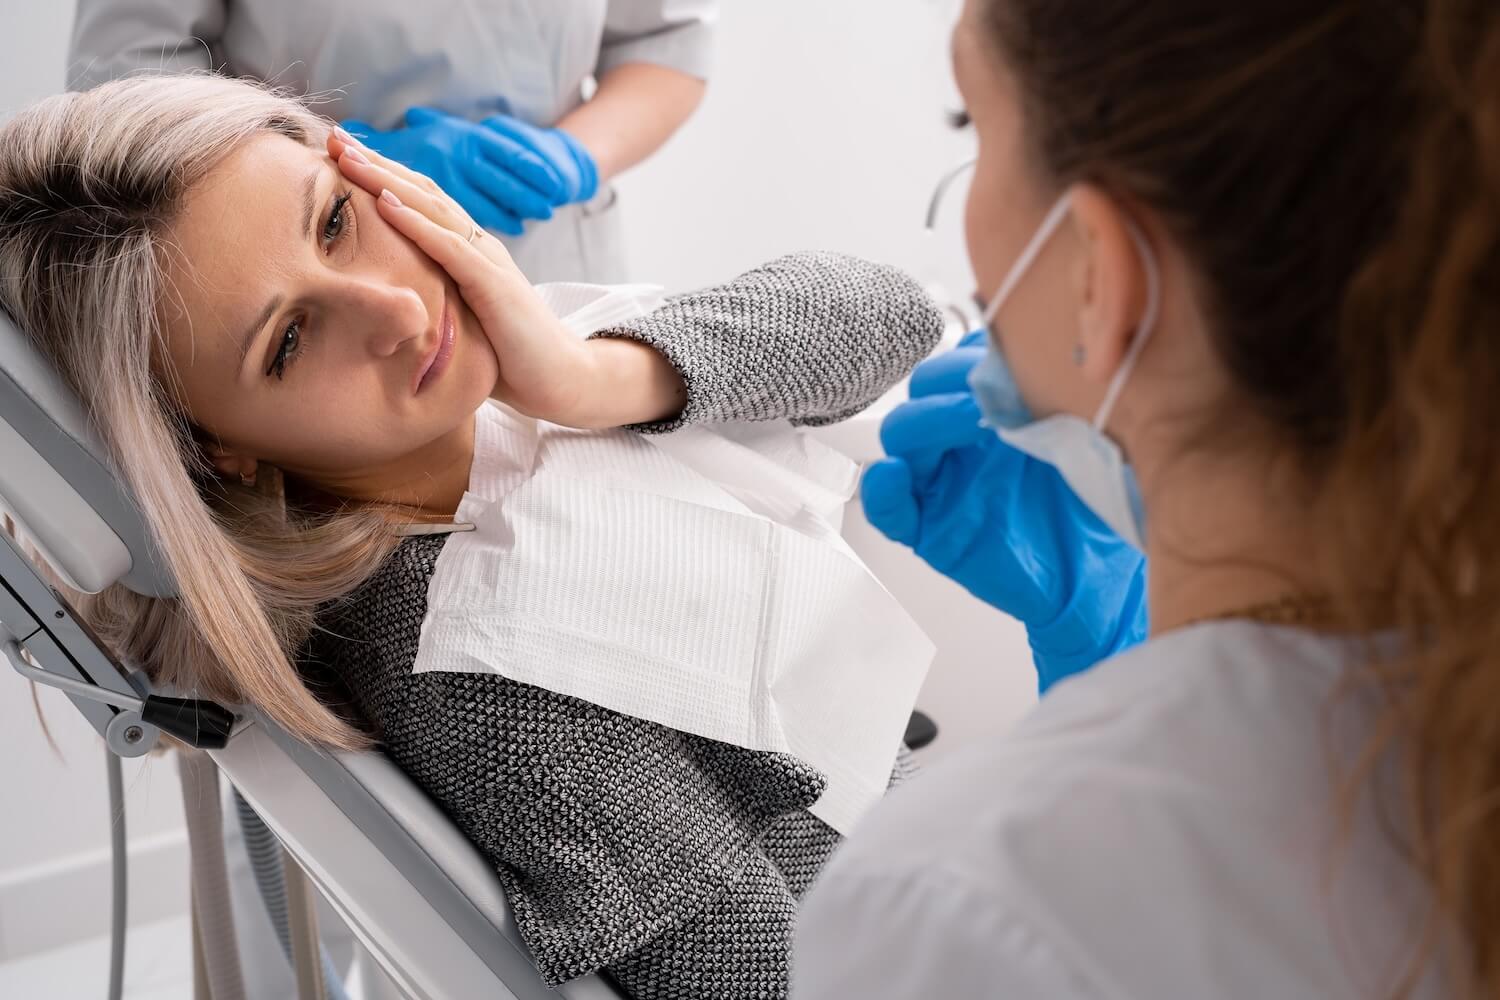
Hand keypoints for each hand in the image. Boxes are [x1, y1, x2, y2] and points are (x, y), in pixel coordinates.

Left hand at [327, 130, 681, 427]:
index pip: (420, 203)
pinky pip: (449, 247)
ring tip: (349, 158)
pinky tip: (384, 202)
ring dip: (387, 180)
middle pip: (421, 192)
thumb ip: (431, 302)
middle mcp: (478, 246)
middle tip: (334, 138)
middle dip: (376, 164)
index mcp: (468, 253)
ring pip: (431, 208)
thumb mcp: (458, 322)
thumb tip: (385, 305)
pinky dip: (415, 223)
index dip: (381, 177)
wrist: (560, 380)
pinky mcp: (494, 285)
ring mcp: (488, 261)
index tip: (339, 157)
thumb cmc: (508, 358)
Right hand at [860, 333, 1147, 691]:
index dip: (973, 354)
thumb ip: (1052, 393)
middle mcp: (961, 442)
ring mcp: (942, 483)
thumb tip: (1032, 351)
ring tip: (971, 422)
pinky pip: (888, 509)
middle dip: (949, 380)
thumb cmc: (1094, 506)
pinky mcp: (930, 530)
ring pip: (901, 438)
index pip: (959, 364)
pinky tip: (896, 477)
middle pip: (923, 392)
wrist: (1099, 574)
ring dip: (926, 421)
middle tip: (990, 390)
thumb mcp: (1084, 435)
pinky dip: (883, 491)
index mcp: (991, 412)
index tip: (1005, 356)